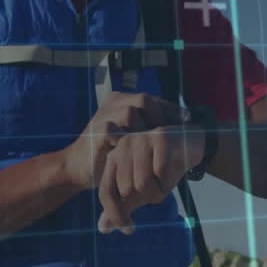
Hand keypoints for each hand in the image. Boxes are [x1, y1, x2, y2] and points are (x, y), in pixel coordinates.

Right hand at [62, 92, 188, 190]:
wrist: (79, 167)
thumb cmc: (111, 153)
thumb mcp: (134, 137)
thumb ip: (150, 129)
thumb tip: (183, 126)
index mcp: (124, 101)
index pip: (154, 99)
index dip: (171, 110)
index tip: (187, 122)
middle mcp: (114, 104)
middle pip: (144, 99)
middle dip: (160, 115)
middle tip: (170, 133)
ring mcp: (103, 116)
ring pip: (130, 111)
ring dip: (144, 129)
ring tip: (152, 144)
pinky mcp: (95, 131)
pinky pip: (114, 130)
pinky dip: (127, 140)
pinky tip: (136, 151)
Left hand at [97, 124, 206, 234]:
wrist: (189, 146)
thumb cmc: (161, 169)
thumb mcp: (139, 190)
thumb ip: (121, 207)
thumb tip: (103, 229)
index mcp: (113, 158)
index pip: (106, 192)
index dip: (116, 214)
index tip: (129, 229)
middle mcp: (123, 146)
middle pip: (127, 190)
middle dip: (146, 198)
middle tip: (157, 189)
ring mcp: (141, 139)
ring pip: (143, 183)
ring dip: (159, 191)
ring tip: (166, 180)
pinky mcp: (160, 138)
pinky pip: (161, 173)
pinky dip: (170, 180)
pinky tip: (175, 170)